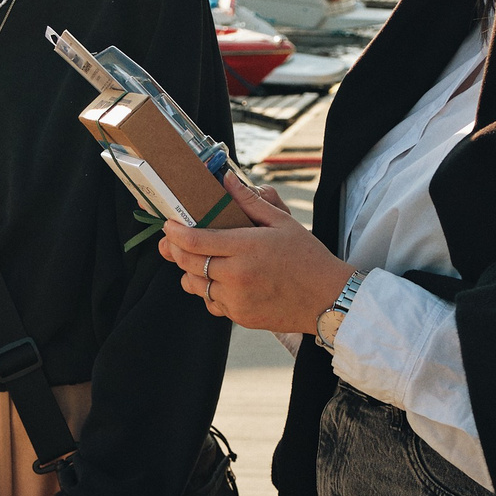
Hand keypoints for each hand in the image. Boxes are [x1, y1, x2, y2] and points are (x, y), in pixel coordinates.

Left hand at [157, 173, 355, 334]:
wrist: (327, 299)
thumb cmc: (307, 258)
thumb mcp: (282, 222)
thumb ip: (250, 201)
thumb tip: (227, 178)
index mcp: (246, 248)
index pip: (196, 240)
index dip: (175, 232)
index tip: (168, 224)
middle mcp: (237, 276)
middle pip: (188, 263)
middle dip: (175, 250)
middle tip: (173, 240)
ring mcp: (236, 300)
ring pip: (195, 286)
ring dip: (189, 272)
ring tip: (197, 260)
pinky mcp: (240, 317)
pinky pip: (210, 304)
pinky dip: (208, 292)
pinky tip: (218, 281)